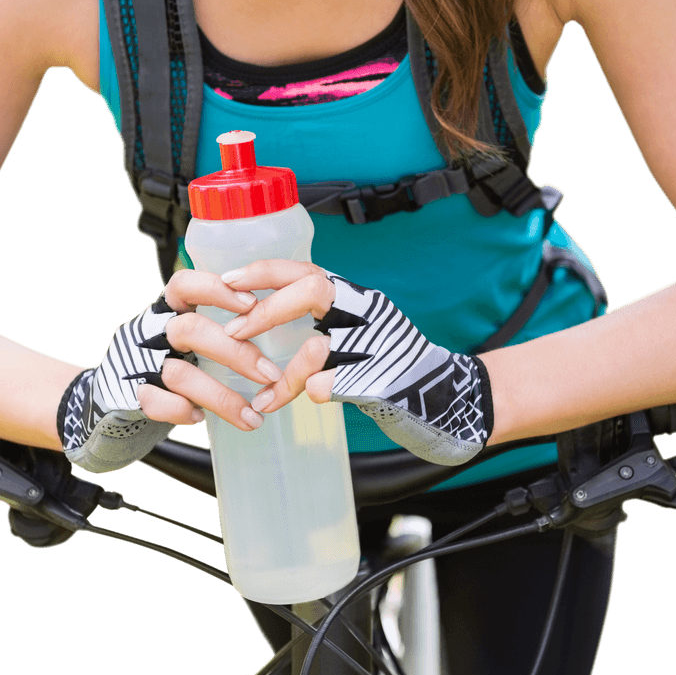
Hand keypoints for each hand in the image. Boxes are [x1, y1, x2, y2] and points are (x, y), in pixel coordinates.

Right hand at [60, 271, 285, 472]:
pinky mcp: (129, 393)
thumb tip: (276, 324)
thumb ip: (217, 326)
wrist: (112, 395)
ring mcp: (138, 363)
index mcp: (167, 309)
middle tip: (270, 374)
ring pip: (178, 374)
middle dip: (234, 353)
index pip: (184, 285)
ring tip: (253, 417)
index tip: (251, 303)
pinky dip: (180, 410)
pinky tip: (200, 417)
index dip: (215, 289)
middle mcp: (151, 332)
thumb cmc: (167, 359)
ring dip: (220, 397)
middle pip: (189, 331)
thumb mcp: (187, 333)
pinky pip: (156, 402)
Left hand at [221, 262, 493, 465]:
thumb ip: (319, 324)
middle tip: (236, 332)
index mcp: (356, 298)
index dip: (263, 271)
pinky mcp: (383, 381)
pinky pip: (330, 385)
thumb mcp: (356, 335)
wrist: (448, 401)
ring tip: (267, 396)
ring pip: (317, 347)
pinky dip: (311, 395)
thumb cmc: (391, 370)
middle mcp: (368, 312)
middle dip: (266, 312)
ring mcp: (378, 345)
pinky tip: (300, 405)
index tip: (227, 280)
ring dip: (285, 375)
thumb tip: (257, 320)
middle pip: (311, 290)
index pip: (305, 269)